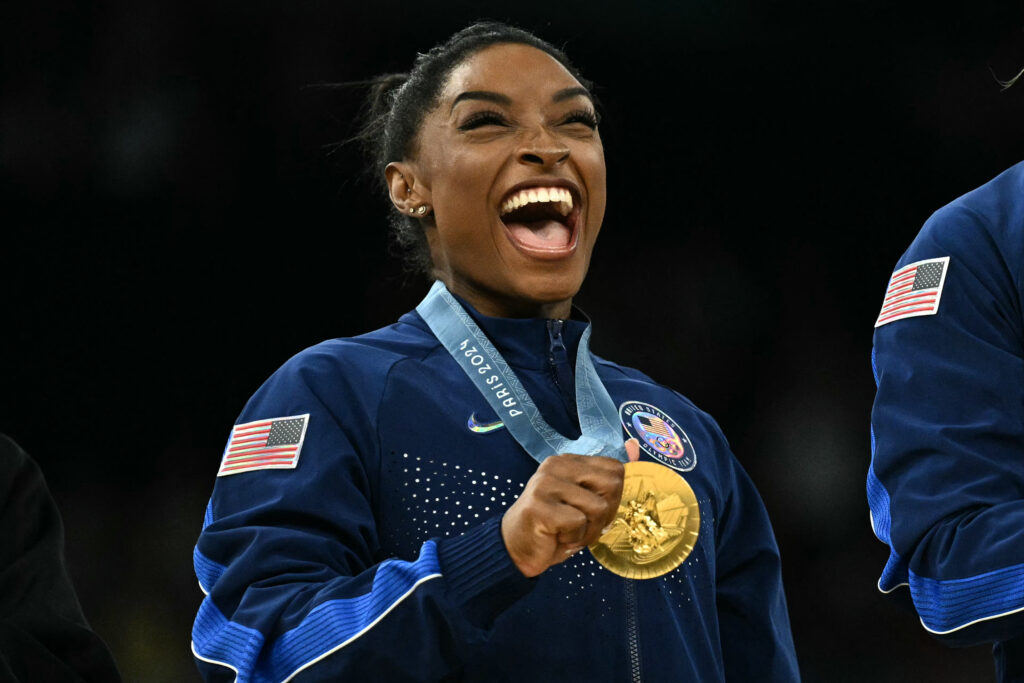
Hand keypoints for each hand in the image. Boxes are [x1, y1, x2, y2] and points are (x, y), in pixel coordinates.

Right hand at [501, 442, 635, 577]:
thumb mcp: (584, 499)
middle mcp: (556, 465)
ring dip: (589, 531)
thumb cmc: (555, 526)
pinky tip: (557, 537)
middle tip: (582, 525)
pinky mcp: (539, 506)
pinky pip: (578, 522)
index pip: (615, 469)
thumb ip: (607, 477)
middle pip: (612, 485)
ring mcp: (545, 484)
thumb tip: (634, 445)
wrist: (517, 548)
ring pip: (598, 507)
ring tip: (569, 534)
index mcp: (569, 461)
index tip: (593, 512)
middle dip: (605, 515)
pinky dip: (573, 538)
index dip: (613, 497)